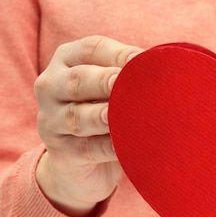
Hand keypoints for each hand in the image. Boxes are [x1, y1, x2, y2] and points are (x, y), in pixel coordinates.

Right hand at [34, 36, 142, 216]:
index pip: (91, 49)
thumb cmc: (102, 114)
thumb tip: (165, 67)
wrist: (77, 166)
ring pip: (78, 117)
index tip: (144, 60)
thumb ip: (128, 75)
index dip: (118, 53)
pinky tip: (126, 147)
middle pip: (79, 80)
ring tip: (122, 116)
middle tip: (125, 83)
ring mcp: (51, 121)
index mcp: (66, 60)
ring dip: (103, 116)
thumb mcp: (109, 89)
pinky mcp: (61, 153)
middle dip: (104, 81)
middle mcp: (51, 86)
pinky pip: (87, 149)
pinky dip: (109, 147)